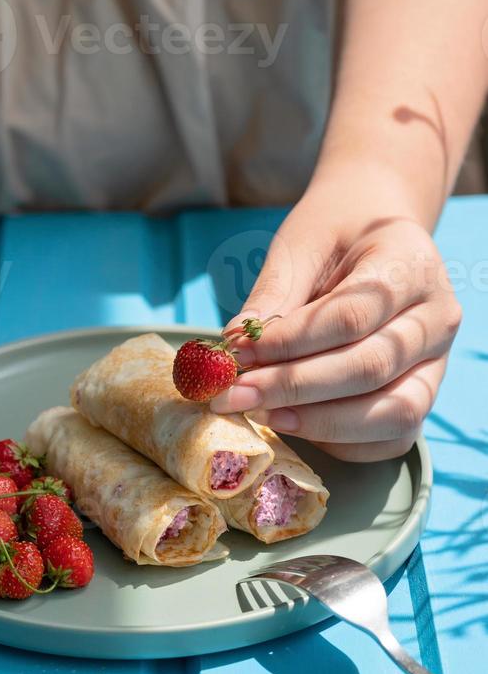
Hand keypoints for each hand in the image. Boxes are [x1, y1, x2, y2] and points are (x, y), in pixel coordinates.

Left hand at [210, 171, 460, 460]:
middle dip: (295, 387)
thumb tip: (236, 345)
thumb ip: (274, 294)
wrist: (374, 231)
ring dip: (320, 423)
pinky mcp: (423, 394)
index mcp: (411, 264)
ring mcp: (436, 362)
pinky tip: (291, 422)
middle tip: (235, 393)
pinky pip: (391, 438)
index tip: (239, 352)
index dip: (291, 342)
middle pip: (370, 368)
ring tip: (261, 412)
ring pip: (392, 413)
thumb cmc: (335, 233)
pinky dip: (340, 441)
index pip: (351, 316)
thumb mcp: (301, 245)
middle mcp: (437, 317)